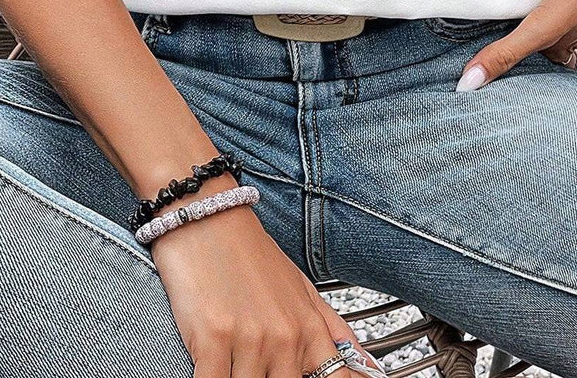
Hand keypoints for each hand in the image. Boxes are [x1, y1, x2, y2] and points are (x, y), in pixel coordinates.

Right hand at [149, 178, 378, 377]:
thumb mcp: (300, 286)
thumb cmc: (247, 252)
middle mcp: (286, 335)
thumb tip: (368, 367)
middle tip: (257, 365)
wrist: (207, 214)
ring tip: (233, 360)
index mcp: (308, 327)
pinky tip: (211, 366)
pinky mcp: (215, 338)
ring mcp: (252, 338)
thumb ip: (331, 330)